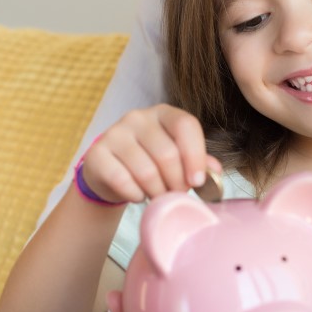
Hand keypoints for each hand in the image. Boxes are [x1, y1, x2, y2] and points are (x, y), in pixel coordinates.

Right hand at [82, 104, 221, 203]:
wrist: (109, 172)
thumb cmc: (150, 162)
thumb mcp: (176, 158)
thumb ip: (197, 162)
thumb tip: (214, 172)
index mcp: (163, 113)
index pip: (185, 125)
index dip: (196, 155)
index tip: (198, 182)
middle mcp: (138, 117)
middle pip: (167, 153)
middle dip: (177, 182)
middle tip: (177, 195)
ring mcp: (114, 133)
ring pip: (146, 171)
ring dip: (157, 192)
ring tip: (159, 197)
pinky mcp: (96, 153)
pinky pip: (122, 180)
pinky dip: (135, 194)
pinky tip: (139, 195)